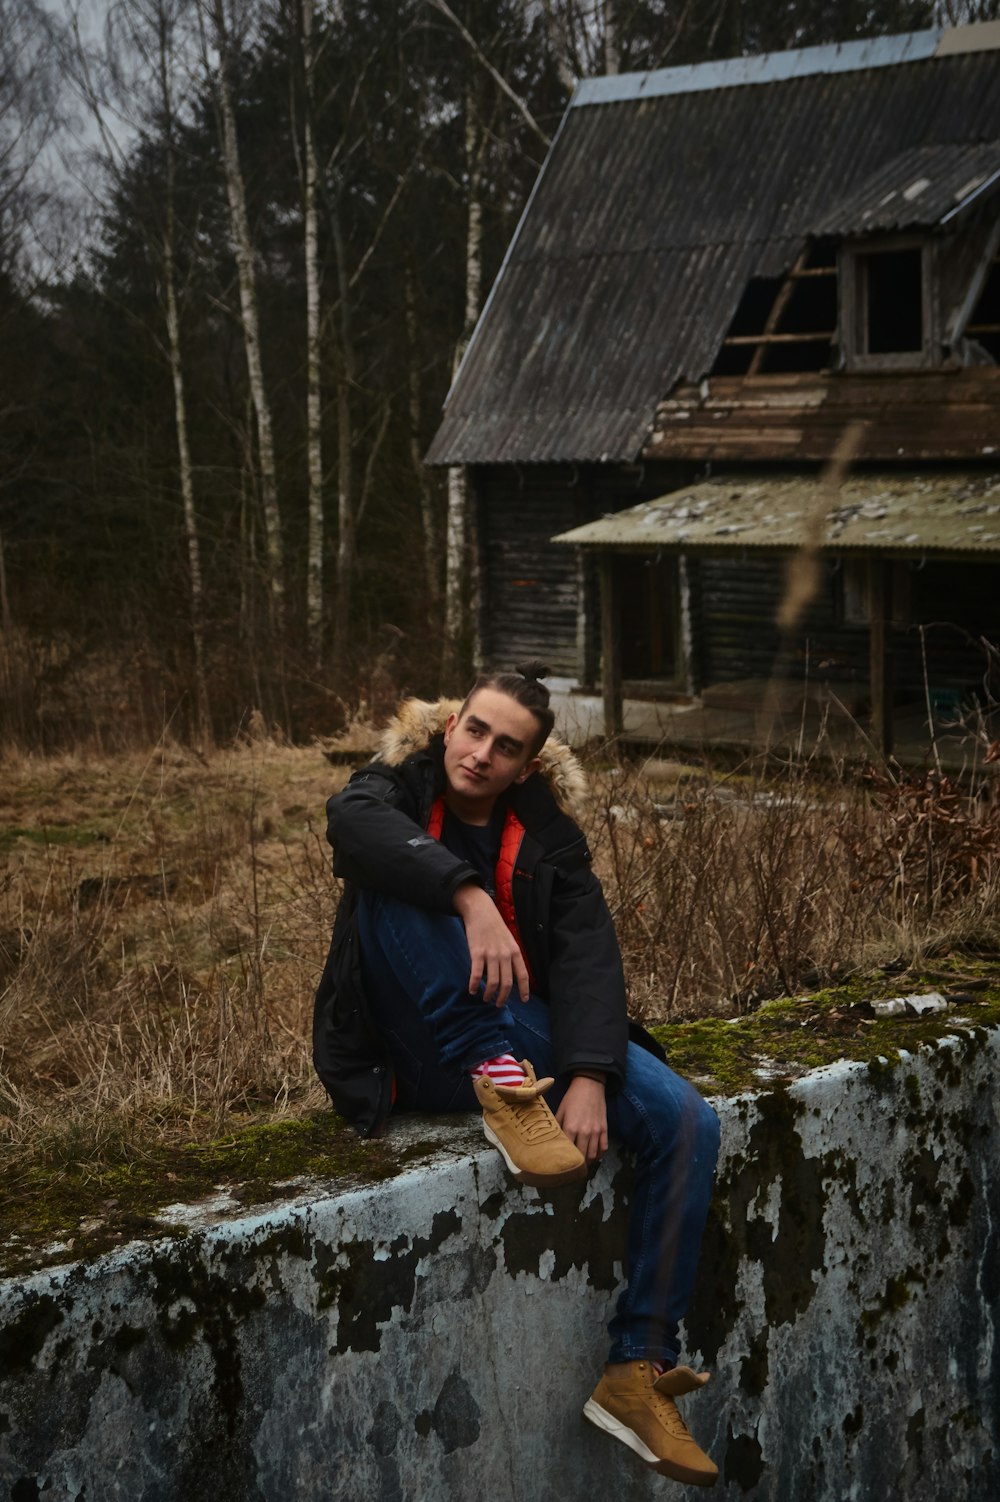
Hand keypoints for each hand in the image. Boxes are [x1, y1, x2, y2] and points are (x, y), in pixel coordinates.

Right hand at [452, 883, 529, 1006]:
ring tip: (486, 999)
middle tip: (499, 1004)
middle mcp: (505, 954)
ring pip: (493, 982)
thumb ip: (511, 956)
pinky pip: (477, 974)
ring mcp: (491, 954)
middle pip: (507, 983)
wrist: (481, 911)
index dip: (524, 990)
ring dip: (489, 994)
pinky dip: (474, 985)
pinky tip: (472, 990)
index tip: (523, 1000)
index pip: (523, 975)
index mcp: (515, 951)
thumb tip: (512, 974)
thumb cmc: (495, 927)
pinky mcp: (477, 953)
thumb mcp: (509, 940)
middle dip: (503, 997)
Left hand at [556, 1076, 607, 1163]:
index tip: (561, 1163)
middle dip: (576, 1163)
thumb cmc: (572, 1097)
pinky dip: (599, 1154)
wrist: (589, 1085)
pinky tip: (594, 1155)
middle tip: (572, 1166)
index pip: (567, 1150)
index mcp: (571, 1127)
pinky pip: (604, 1147)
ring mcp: (596, 1131)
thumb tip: (550, 1138)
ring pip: (593, 1154)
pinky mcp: (604, 1129)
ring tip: (582, 1163)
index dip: (564, 1158)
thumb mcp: (561, 1110)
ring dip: (588, 1161)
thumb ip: (556, 1125)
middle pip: (581, 1156)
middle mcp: (584, 1132)